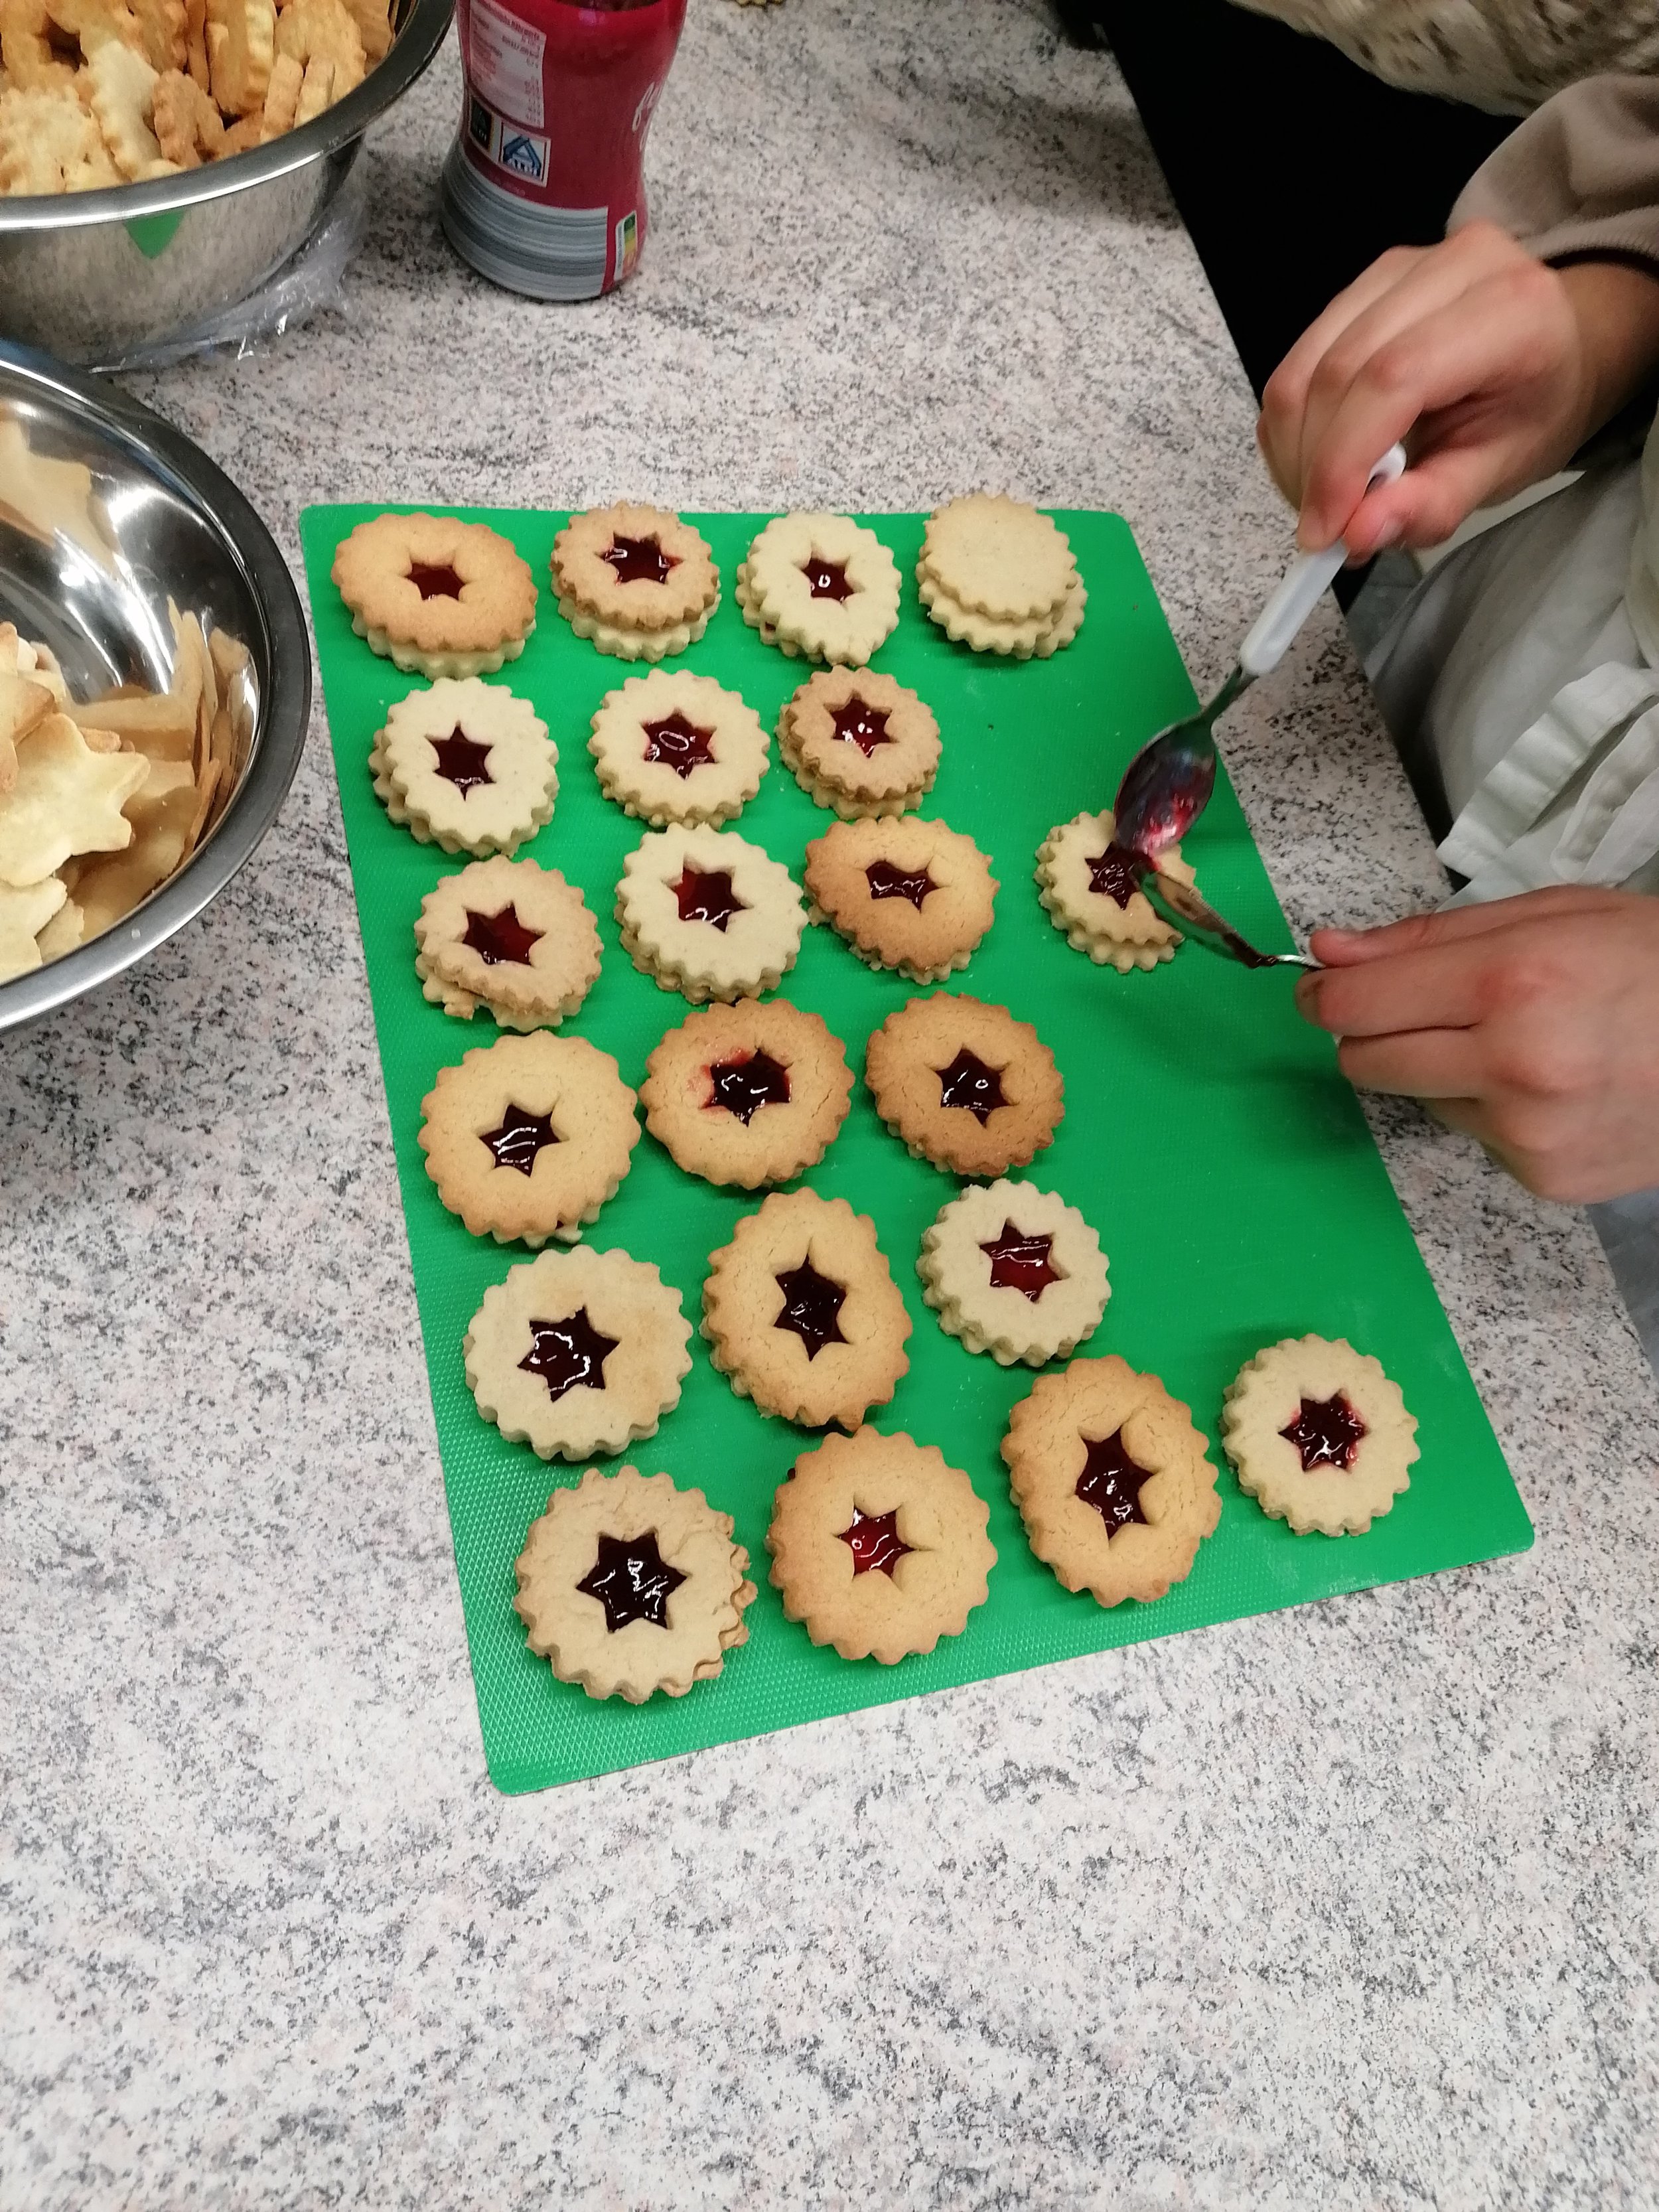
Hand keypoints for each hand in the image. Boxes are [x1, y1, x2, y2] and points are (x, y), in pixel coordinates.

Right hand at [1258, 223, 1658, 560]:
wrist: (1552, 350)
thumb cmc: (1534, 408)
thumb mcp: (1502, 470)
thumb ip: (1434, 504)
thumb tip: (1358, 533)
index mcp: (1509, 310)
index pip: (1393, 378)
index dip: (1343, 460)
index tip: (1324, 530)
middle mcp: (1452, 267)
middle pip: (1338, 370)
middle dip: (1313, 464)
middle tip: (1324, 526)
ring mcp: (1401, 267)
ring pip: (1305, 365)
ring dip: (1294, 448)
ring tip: (1321, 497)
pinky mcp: (1364, 283)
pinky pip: (1299, 359)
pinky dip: (1294, 425)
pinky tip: (1319, 459)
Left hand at [1295, 887, 1658, 1202]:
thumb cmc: (1652, 962)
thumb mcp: (1547, 915)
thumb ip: (1426, 939)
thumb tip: (1329, 951)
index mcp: (1513, 982)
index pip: (1359, 1002)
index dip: (1325, 992)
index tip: (1319, 985)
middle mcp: (1514, 1064)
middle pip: (1367, 1061)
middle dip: (1372, 1033)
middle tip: (1416, 1009)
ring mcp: (1530, 1132)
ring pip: (1420, 1100)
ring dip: (1445, 1071)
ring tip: (1526, 1041)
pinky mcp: (1545, 1178)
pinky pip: (1475, 1136)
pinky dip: (1494, 1110)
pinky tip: (1555, 1084)